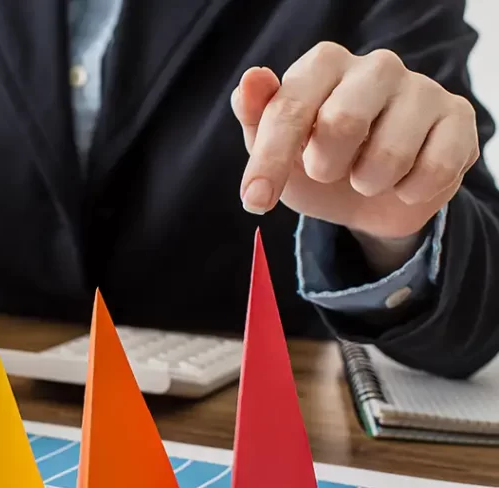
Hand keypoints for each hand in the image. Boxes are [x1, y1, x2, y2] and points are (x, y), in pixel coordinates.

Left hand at [232, 42, 479, 241]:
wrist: (369, 198)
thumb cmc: (316, 159)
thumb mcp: (275, 148)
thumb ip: (256, 117)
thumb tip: (251, 80)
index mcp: (324, 64)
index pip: (290, 107)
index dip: (270, 159)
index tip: (254, 200)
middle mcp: (377, 66)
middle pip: (342, 122)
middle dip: (325, 167)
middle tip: (326, 171)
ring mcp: (422, 89)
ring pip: (389, 156)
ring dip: (367, 184)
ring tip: (365, 176)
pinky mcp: (458, 118)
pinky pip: (433, 170)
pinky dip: (407, 193)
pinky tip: (402, 183)